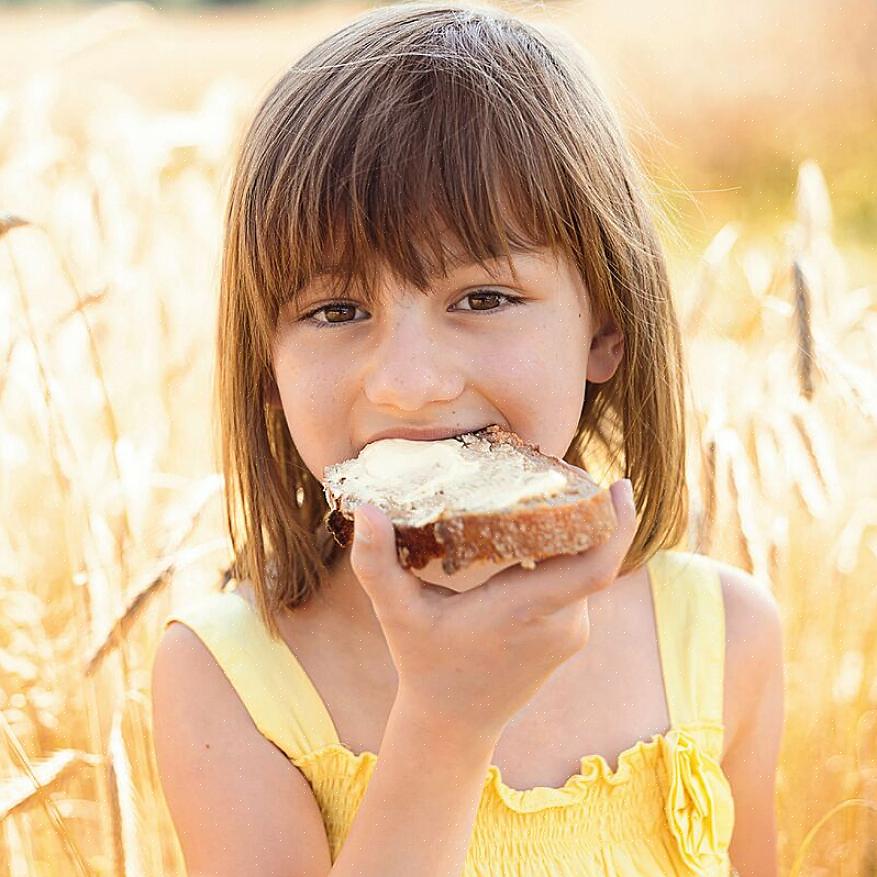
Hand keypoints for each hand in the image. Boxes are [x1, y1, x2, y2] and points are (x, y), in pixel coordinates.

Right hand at [349, 479, 636, 739]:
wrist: (453, 723)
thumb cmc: (424, 664)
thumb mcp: (396, 613)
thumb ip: (376, 563)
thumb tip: (364, 509)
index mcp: (525, 612)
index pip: (594, 568)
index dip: (616, 525)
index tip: (619, 484)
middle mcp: (560, 623)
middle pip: (593, 554)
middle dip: (589, 510)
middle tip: (563, 467)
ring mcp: (570, 632)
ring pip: (586, 567)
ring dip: (577, 531)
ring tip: (549, 490)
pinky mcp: (570, 634)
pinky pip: (579, 582)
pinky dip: (569, 552)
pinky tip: (545, 527)